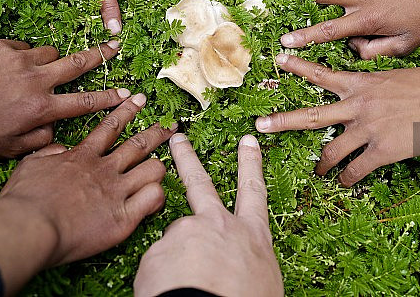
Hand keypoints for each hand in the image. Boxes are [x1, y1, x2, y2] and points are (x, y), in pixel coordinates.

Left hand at [0, 39, 125, 156]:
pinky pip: (25, 49)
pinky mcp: (5, 47)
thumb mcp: (6, 149)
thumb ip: (38, 143)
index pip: (85, 103)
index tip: (127, 94)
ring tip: (39, 71)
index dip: (110, 99)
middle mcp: (38, 82)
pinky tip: (6, 69)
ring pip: (51, 53)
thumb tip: (55, 133)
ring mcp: (22, 60)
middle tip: (116, 46)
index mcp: (41, 109)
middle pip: (79, 64)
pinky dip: (23, 58)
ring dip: (52, 61)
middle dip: (101, 55)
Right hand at [0, 95, 176, 294]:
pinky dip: (158, 196)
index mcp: (83, 157)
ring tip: (164, 167)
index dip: (127, 111)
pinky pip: (153, 199)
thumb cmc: (23, 199)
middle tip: (172, 125)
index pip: (110, 126)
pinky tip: (156, 198)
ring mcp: (116, 192)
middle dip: (157, 132)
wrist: (28, 226)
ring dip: (159, 167)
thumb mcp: (31, 165)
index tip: (140, 99)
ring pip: (153, 169)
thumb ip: (49, 153)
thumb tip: (59, 148)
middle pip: (139, 144)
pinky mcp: (123, 217)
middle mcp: (104, 170)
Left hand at [134, 134, 282, 296]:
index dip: (250, 164)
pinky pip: (157, 267)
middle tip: (177, 139)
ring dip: (176, 258)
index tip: (247, 141)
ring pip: (175, 241)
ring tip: (182, 283)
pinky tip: (169, 293)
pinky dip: (161, 280)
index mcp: (250, 235)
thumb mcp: (264, 281)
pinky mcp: (155, 253)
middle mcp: (215, 226)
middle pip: (200, 185)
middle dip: (188, 158)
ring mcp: (183, 235)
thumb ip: (249, 261)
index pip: (253, 191)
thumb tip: (242, 265)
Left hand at [254, 54, 419, 185]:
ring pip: (332, 151)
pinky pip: (357, 170)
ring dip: (322, 163)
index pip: (321, 73)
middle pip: (311, 116)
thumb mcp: (399, 72)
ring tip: (318, 170)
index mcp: (361, 83)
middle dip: (283, 121)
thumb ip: (377, 78)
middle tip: (260, 126)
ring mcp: (367, 130)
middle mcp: (357, 106)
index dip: (298, 66)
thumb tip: (368, 75)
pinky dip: (348, 178)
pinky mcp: (382, 152)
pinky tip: (346, 182)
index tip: (278, 58)